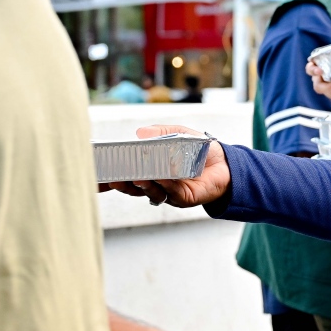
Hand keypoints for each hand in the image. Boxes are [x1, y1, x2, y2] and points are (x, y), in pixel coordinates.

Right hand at [101, 126, 231, 206]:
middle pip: (135, 188)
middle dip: (124, 184)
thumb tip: (140, 132)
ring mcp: (170, 193)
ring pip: (151, 192)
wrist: (225, 163)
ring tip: (137, 177)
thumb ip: (161, 132)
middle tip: (114, 177)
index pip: (129, 175)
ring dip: (143, 185)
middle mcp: (158, 184)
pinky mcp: (184, 198)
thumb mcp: (178, 135)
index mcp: (152, 171)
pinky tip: (161, 177)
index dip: (117, 175)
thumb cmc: (199, 150)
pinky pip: (171, 193)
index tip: (105, 171)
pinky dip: (165, 184)